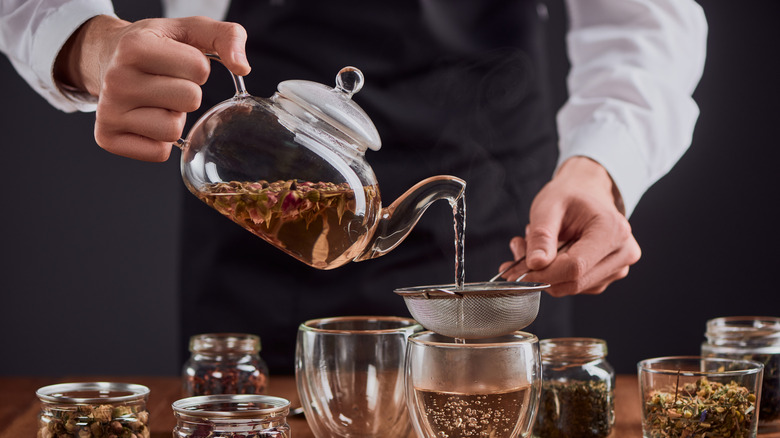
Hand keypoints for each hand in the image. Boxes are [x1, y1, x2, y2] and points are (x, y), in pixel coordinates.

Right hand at [54, 15, 249, 160]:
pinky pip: (158, 153)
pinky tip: (145, 119)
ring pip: (173, 130)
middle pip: (190, 100)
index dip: (197, 67)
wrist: (107, 56)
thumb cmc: (155, 44)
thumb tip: (242, 68)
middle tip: (166, 82)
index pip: (199, 69)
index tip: (176, 61)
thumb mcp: (190, 29)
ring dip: (174, 117)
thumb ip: (227, 36)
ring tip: (156, 100)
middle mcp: (116, 80)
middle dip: (188, 92)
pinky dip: (160, 140)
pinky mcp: (107, 138)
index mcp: (135, 47)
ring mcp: (108, 111)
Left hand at [497, 157, 640, 295]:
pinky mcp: (607, 276)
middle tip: (518, 252)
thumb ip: (541, 237)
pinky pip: (575, 286)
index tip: (517, 270)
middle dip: (540, 274)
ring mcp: (618, 267)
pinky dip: (554, 276)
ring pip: (572, 287)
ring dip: (545, 274)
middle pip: (574, 281)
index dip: (543, 274)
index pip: (575, 267)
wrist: (586, 192)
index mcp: (612, 230)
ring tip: (531, 246)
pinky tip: (546, 255)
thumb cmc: (569, 196)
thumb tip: (535, 265)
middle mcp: (623, 252)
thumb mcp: (548, 207)